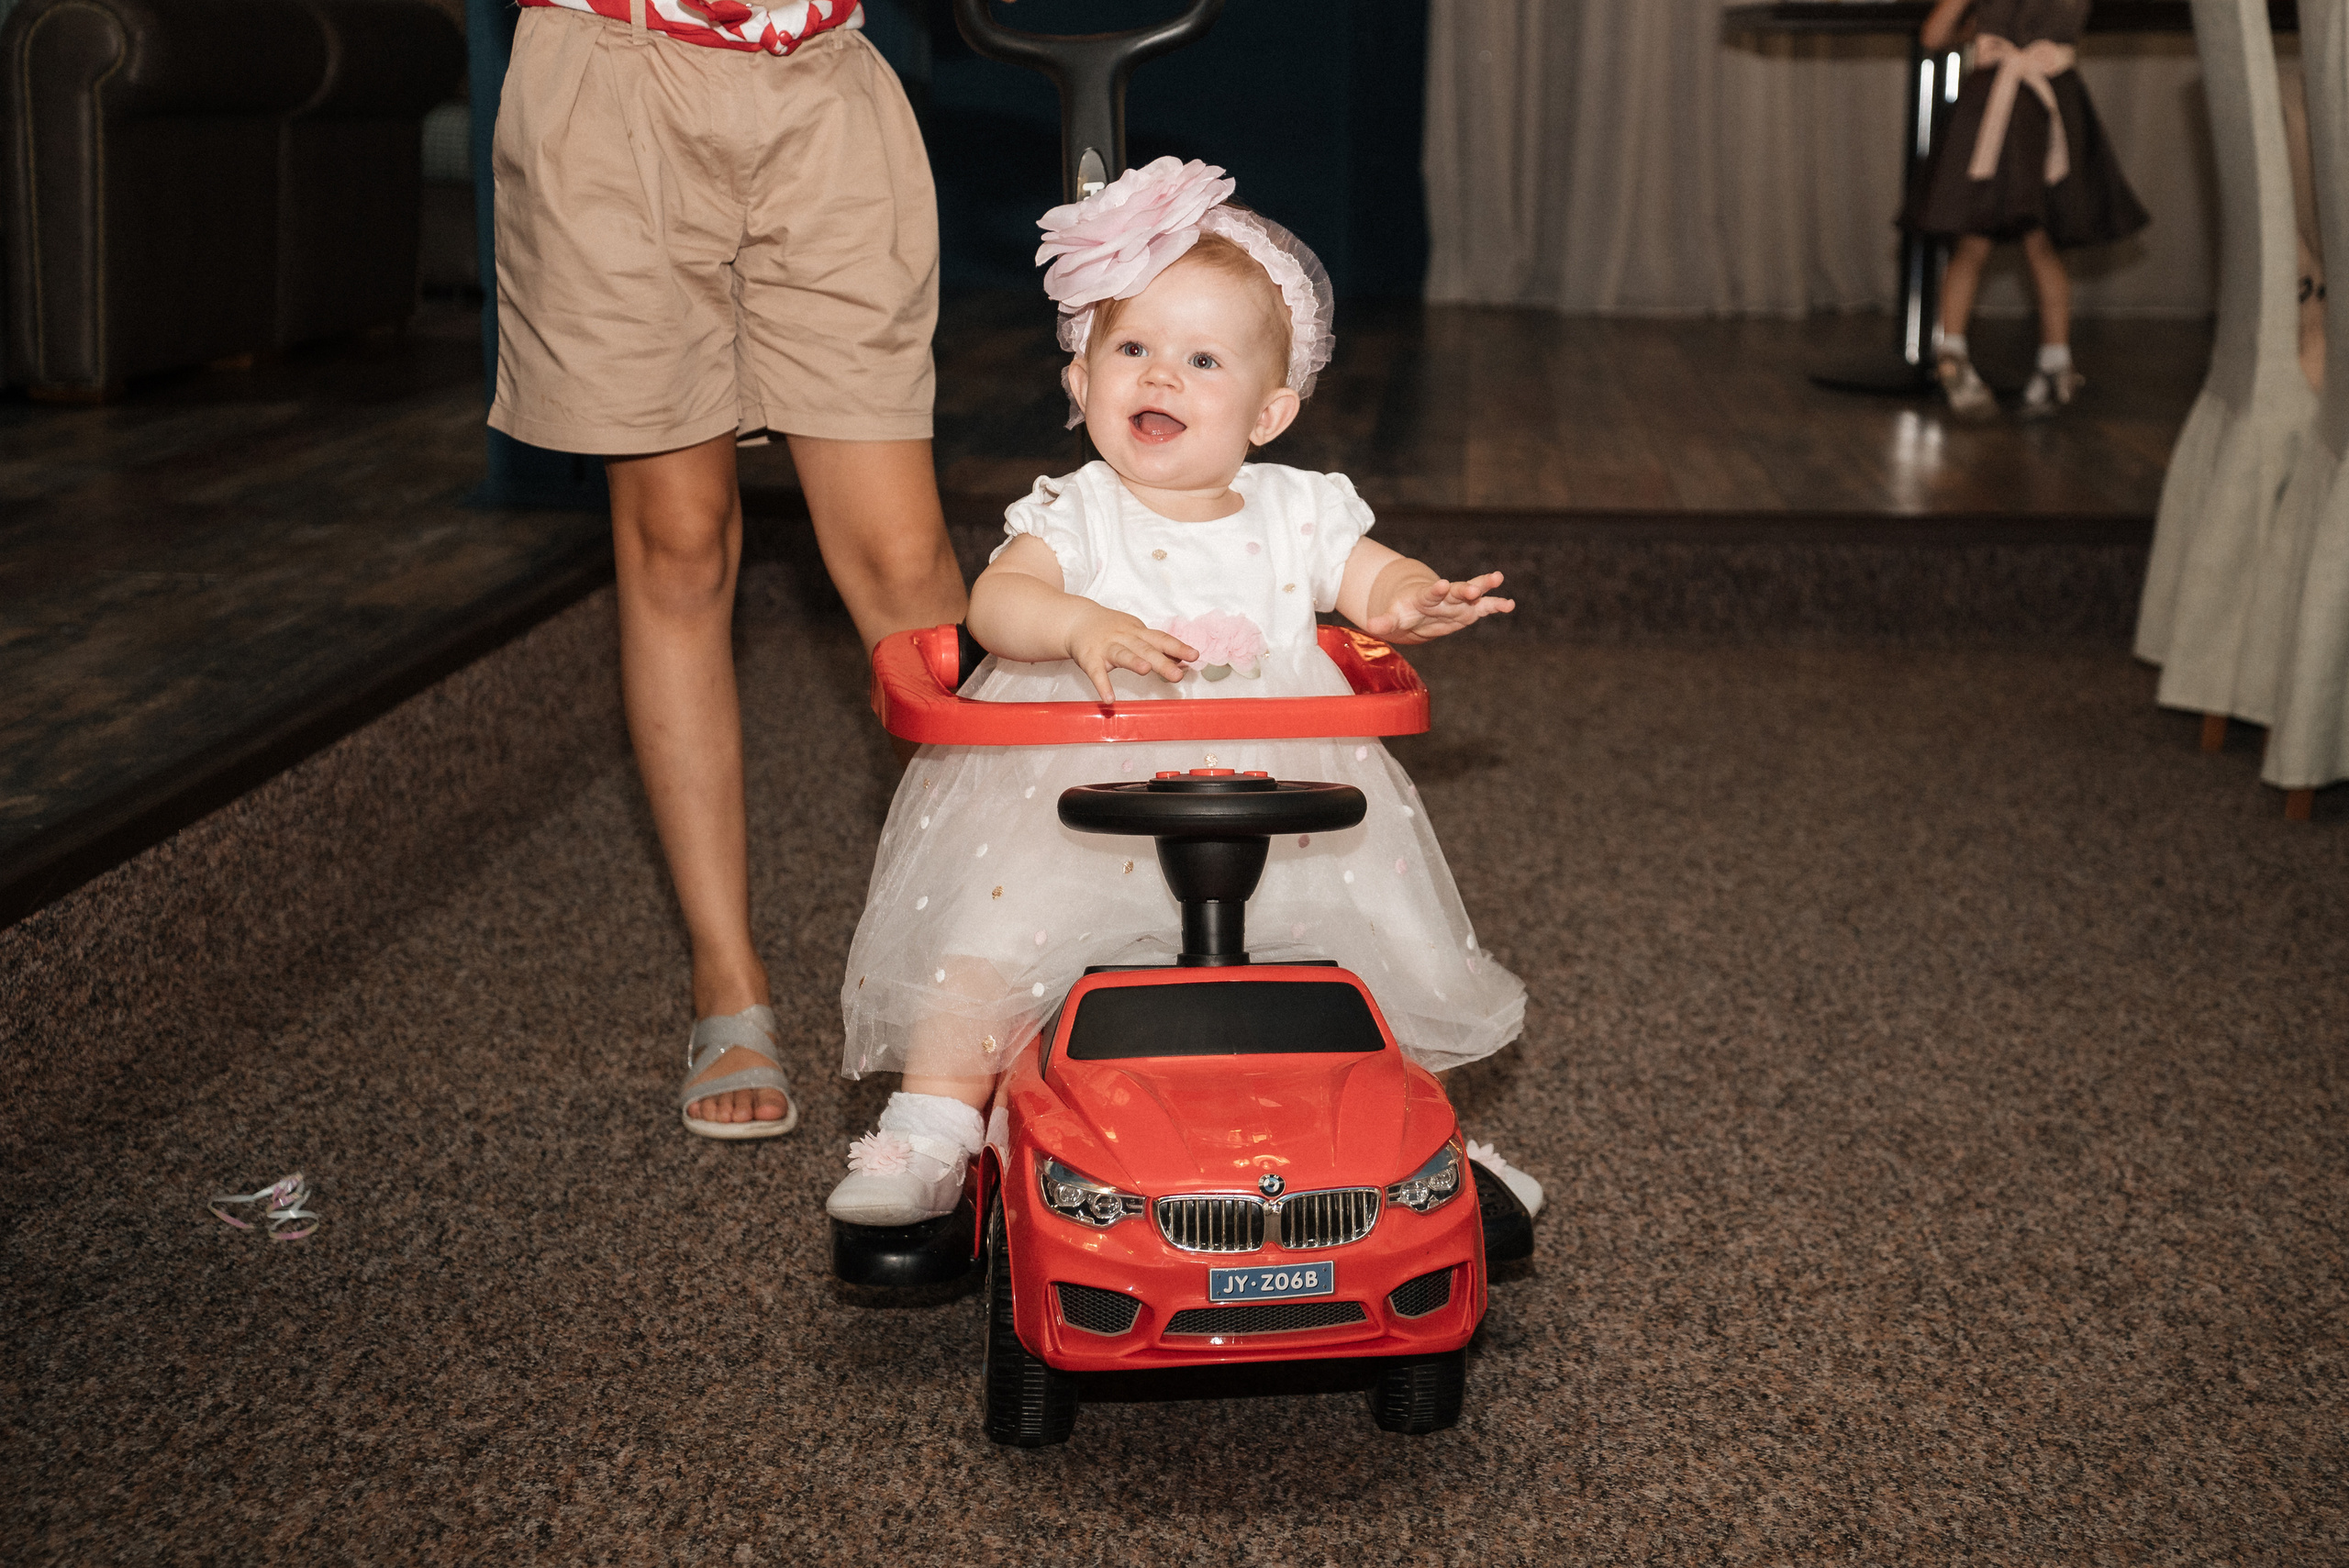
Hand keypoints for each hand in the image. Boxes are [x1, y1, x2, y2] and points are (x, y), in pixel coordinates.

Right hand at [1068, 606, 1196, 702]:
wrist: (1077, 621)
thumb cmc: (1112, 629)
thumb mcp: (1137, 633)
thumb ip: (1158, 646)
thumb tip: (1184, 658)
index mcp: (1139, 632)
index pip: (1161, 639)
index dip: (1178, 647)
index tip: (1195, 655)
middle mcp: (1125, 638)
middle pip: (1145, 649)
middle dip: (1162, 661)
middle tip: (1177, 675)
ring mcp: (1106, 647)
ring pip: (1122, 654)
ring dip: (1133, 661)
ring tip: (1145, 671)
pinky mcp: (1090, 658)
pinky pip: (1096, 673)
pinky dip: (1102, 685)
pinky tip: (1109, 699)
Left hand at [1365, 571, 1513, 643]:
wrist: (1417, 607)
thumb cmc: (1404, 611)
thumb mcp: (1394, 617)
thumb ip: (1385, 621)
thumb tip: (1370, 625)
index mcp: (1425, 598)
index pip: (1430, 593)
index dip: (1436, 589)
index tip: (1443, 583)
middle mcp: (1445, 597)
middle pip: (1456, 591)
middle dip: (1465, 590)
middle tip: (1475, 589)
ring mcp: (1458, 602)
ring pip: (1474, 592)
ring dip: (1485, 586)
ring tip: (1498, 577)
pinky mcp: (1469, 610)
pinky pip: (1485, 607)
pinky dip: (1496, 605)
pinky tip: (1510, 604)